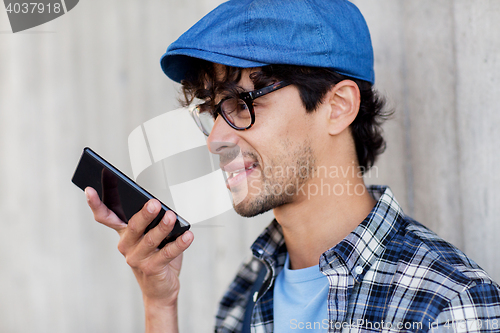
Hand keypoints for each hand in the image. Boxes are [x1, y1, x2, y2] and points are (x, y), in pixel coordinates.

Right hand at [84, 186, 193, 307]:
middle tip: (154, 203)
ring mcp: (137, 259)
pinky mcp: (152, 269)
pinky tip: (187, 235)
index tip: (90, 190)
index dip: (96, 204)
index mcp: (124, 234)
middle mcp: (127, 246)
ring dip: (162, 227)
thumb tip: (164, 208)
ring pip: (151, 240)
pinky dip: (179, 244)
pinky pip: (167, 254)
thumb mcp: (151, 237)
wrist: (160, 289)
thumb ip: (153, 222)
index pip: (105, 217)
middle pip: (133, 226)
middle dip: (144, 214)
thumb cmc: (156, 257)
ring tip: (172, 217)